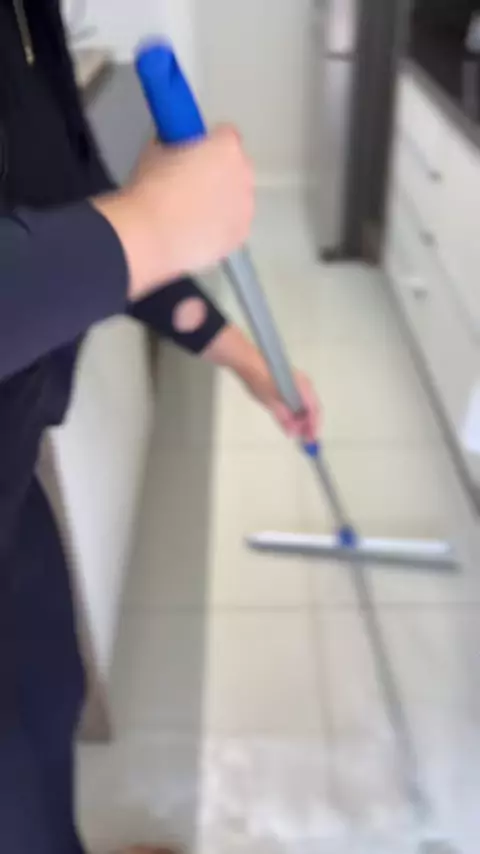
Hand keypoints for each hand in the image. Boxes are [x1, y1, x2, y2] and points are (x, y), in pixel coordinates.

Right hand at [93, 125, 253, 298]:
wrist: (151, 237)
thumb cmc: (151, 188)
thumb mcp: (155, 151)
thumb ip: (175, 144)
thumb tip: (175, 150)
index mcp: (227, 147)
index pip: (227, 135)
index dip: (208, 143)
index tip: (191, 154)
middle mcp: (245, 175)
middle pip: (237, 168)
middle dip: (219, 172)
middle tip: (190, 185)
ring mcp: (246, 208)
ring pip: (238, 199)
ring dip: (222, 201)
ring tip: (192, 214)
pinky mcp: (240, 236)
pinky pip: (233, 225)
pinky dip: (221, 227)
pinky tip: (197, 233)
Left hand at [243, 363, 319, 442]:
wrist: (247, 361)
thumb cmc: (261, 380)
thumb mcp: (272, 403)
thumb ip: (284, 419)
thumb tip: (293, 433)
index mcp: (303, 388)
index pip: (315, 410)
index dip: (314, 426)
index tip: (311, 440)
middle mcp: (304, 384)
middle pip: (311, 408)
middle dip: (308, 424)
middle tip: (303, 439)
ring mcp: (297, 382)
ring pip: (304, 404)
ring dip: (301, 418)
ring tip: (294, 431)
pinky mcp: (289, 382)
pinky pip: (297, 399)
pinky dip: (295, 410)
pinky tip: (288, 418)